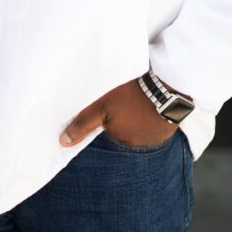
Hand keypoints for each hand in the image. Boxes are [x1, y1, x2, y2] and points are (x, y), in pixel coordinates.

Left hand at [59, 78, 176, 147]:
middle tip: (124, 100)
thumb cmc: (132, 96)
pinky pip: (156, 124)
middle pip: (123, 130)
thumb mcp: (102, 105)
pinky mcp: (168, 128)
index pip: (107, 131)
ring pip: (140, 127)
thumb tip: (63, 142)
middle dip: (122, 118)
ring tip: (138, 99)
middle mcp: (138, 144)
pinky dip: (152, 115)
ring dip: (138, 116)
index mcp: (120, 139)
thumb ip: (83, 124)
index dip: (106, 118)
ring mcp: (154, 137)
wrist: (168, 88)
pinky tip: (151, 102)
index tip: (109, 107)